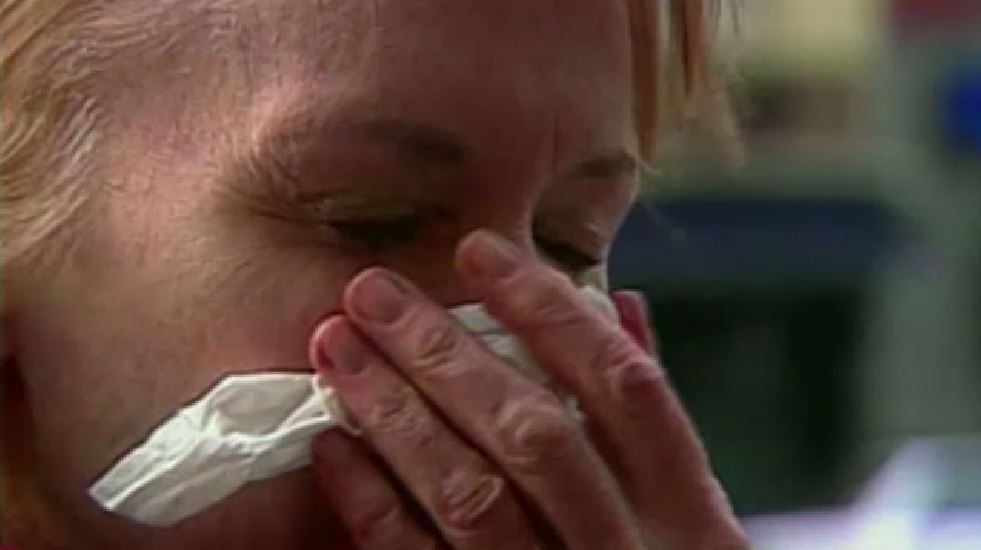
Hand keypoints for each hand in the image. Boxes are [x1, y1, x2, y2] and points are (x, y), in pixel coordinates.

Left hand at [308, 230, 747, 548]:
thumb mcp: (691, 513)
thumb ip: (652, 419)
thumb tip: (623, 306)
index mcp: (690, 512)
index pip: (622, 385)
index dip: (548, 311)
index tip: (476, 250)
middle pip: (535, 433)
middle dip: (446, 353)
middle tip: (371, 292)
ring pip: (473, 497)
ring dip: (397, 415)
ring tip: (337, 349)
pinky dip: (374, 508)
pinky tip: (333, 448)